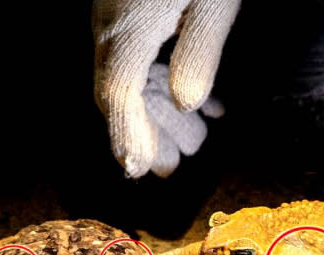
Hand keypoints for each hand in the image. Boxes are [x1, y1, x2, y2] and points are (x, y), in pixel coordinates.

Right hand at [92, 0, 238, 177]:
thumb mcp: (214, 3)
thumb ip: (198, 52)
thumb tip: (185, 105)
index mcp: (130, 29)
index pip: (118, 92)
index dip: (128, 134)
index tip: (138, 169)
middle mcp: (109, 24)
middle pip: (114, 89)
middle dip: (139, 132)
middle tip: (168, 168)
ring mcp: (112, 14)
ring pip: (121, 74)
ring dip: (153, 110)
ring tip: (189, 137)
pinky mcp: (123, 7)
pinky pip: (130, 53)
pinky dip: (158, 81)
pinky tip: (200, 102)